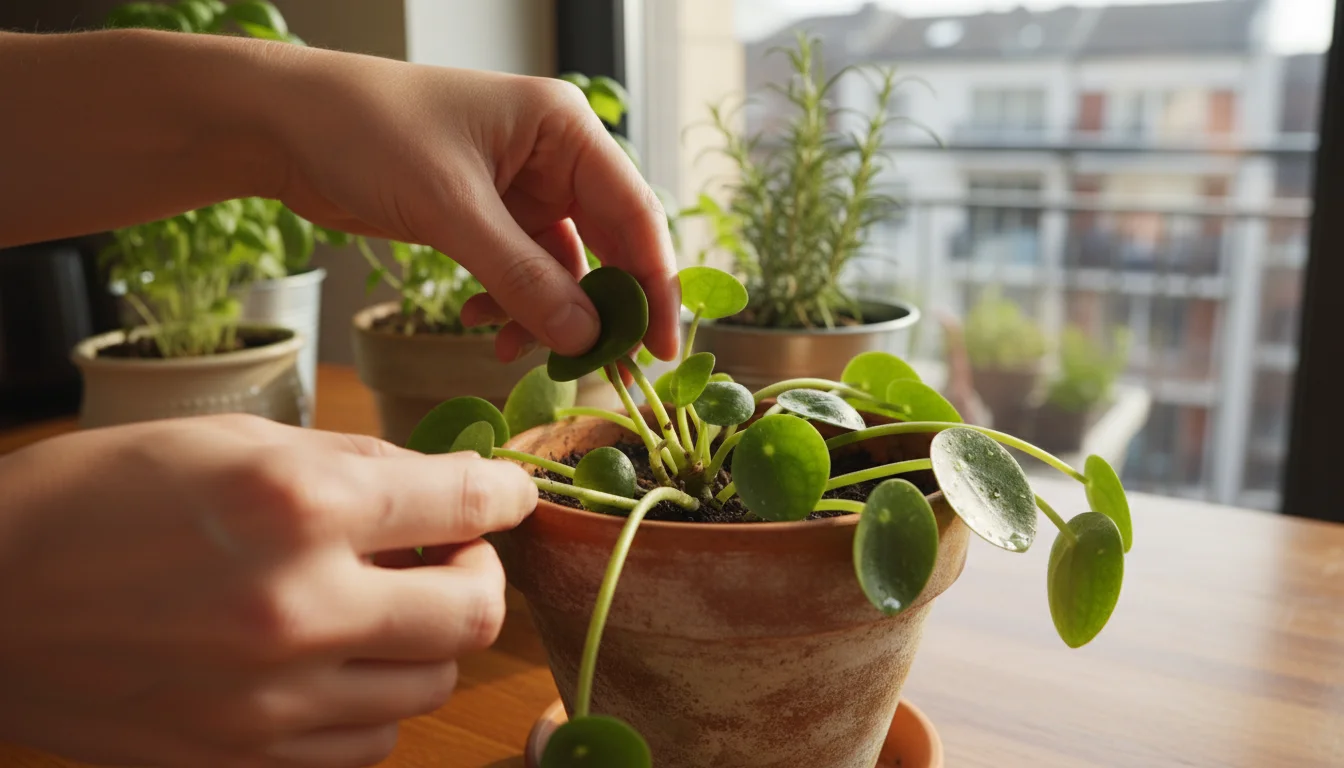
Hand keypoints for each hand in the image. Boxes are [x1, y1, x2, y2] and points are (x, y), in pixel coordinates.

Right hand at [0, 414, 533, 767]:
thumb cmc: (98, 498)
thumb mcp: (229, 440)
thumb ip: (351, 463)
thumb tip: (437, 479)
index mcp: (298, 505)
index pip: (465, 502)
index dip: (508, 491)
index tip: (513, 490)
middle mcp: (299, 608)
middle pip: (475, 614)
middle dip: (483, 574)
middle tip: (453, 553)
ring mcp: (273, 700)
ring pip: (432, 686)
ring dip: (431, 640)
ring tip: (386, 606)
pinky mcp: (243, 759)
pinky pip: (369, 742)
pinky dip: (379, 699)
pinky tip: (343, 662)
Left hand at [266, 48, 680, 363]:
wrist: (282, 124)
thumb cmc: (367, 132)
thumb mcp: (452, 209)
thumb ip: (523, 278)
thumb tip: (586, 338)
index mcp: (562, 128)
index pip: (635, 212)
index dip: (655, 284)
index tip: (660, 348)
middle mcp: (552, 155)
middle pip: (606, 245)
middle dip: (598, 309)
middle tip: (598, 368)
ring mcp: (519, 187)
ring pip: (560, 269)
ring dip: (542, 315)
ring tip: (509, 350)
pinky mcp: (485, 216)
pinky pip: (520, 273)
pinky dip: (506, 306)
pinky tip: (477, 324)